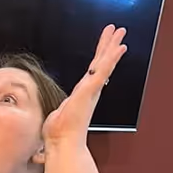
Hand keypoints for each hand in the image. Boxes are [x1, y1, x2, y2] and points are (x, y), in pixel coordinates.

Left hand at [42, 25, 126, 147]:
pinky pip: (103, 70)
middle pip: (102, 62)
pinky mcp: (90, 89)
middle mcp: (90, 89)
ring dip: (112, 45)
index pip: (93, 69)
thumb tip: (53, 122)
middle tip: (118, 30)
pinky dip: (112, 58)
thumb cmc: (59, 134)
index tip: (106, 45)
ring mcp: (92, 89)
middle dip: (109, 45)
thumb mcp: (58, 115)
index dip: (100, 56)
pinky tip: (119, 48)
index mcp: (83, 93)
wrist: (62, 143)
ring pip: (105, 62)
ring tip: (120, 31)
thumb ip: (60, 113)